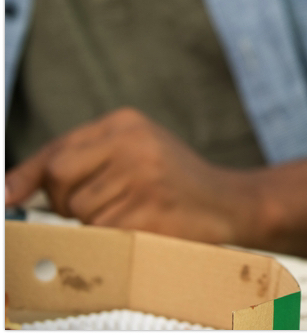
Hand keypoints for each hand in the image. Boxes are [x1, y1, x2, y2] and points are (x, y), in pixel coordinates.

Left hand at [5, 108, 257, 243]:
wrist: (229, 202)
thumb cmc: (173, 182)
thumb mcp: (133, 153)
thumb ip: (82, 161)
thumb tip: (11, 191)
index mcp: (126, 123)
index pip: (57, 152)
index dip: (26, 178)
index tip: (7, 197)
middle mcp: (134, 143)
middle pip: (61, 179)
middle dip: (70, 203)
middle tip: (105, 205)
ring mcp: (143, 175)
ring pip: (82, 211)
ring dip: (98, 222)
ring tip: (135, 212)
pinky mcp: (150, 209)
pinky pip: (105, 233)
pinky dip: (116, 238)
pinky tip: (144, 225)